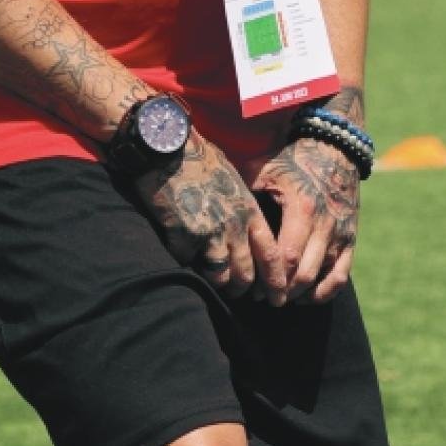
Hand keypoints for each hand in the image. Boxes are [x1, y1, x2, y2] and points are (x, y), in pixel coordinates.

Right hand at [132, 134, 283, 296]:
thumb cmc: (200, 158)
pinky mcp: (183, 236)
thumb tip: (249, 232)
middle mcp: (234, 225)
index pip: (272, 256)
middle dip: (243, 289)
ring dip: (217, 282)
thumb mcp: (234, 180)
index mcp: (250, 212)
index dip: (276, 281)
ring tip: (214, 282)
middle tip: (240, 295)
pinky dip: (185, 261)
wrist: (167, 146)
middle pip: (246, 274)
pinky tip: (181, 250)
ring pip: (219, 276)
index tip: (277, 298)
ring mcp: (209, 232)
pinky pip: (187, 263)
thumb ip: (244, 209)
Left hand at [250, 135, 360, 305]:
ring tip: (279, 297)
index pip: (285, 257)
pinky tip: (305, 297)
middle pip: (302, 274)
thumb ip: (243, 192)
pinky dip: (323, 292)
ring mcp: (340, 234)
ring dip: (298, 294)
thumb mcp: (265, 169)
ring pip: (321, 279)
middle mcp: (325, 225)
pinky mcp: (350, 239)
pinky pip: (340, 276)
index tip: (251, 288)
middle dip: (280, 291)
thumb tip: (215, 210)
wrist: (336, 149)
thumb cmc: (293, 160)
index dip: (267, 278)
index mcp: (302, 209)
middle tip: (261, 298)